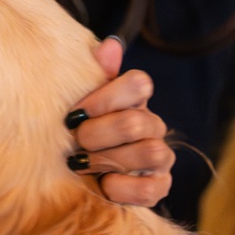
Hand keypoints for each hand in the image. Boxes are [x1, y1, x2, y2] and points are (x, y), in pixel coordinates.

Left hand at [66, 37, 172, 206]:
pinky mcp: (160, 186)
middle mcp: (153, 125)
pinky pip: (151, 188)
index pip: (140, 83)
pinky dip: (122, 187)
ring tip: (81, 163)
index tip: (75, 112)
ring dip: (108, 160)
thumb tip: (111, 46)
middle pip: (137, 122)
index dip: (107, 97)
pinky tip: (102, 184)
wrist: (80, 173)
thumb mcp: (80, 102)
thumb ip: (95, 74)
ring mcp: (160, 157)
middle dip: (97, 134)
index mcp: (134, 99)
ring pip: (151, 152)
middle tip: (74, 141)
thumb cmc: (79, 130)